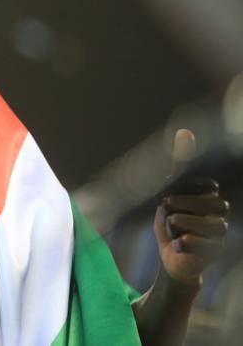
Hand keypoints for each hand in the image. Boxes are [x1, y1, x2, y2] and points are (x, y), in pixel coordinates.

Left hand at [153, 129, 229, 287]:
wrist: (172, 258)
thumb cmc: (171, 220)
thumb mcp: (168, 190)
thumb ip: (179, 164)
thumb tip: (185, 131)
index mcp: (209, 194)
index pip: (203, 183)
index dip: (183, 190)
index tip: (172, 195)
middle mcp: (219, 211)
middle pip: (205, 202)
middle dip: (178, 207)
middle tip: (169, 213)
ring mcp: (219, 232)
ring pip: (199, 223)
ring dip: (178, 226)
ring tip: (173, 230)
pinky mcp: (214, 252)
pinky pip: (196, 243)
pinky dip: (180, 244)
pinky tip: (177, 244)